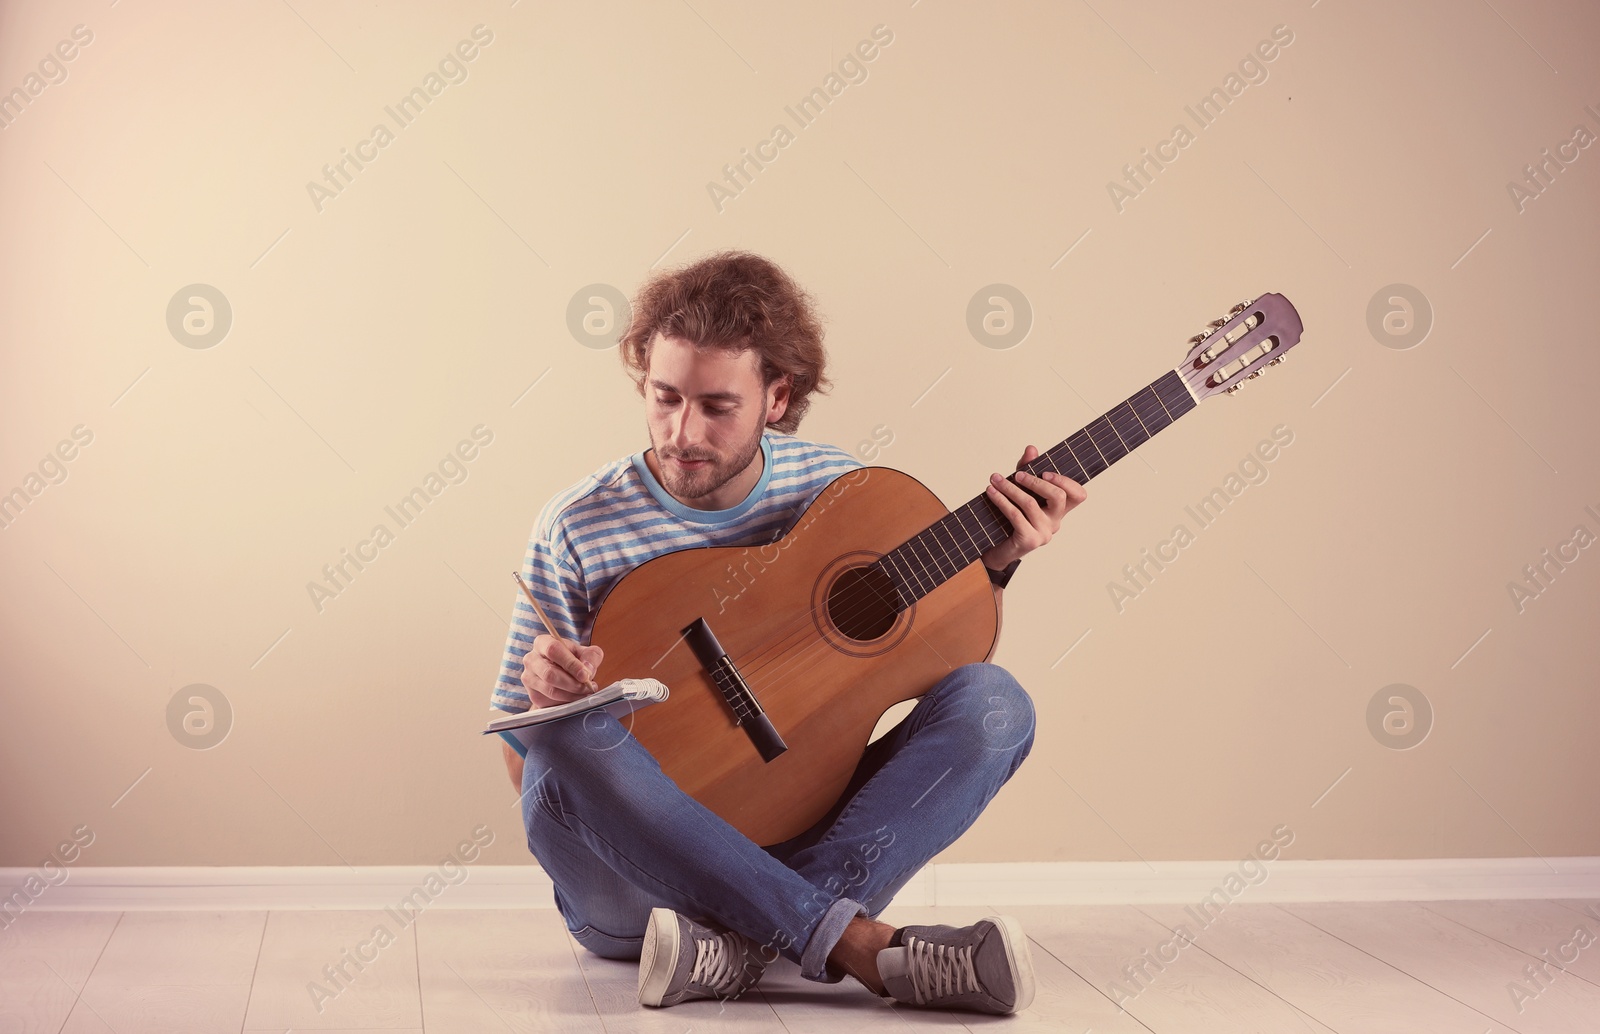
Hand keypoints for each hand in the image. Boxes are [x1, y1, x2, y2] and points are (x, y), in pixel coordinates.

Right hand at [520, 634, 605, 708]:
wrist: (562, 676)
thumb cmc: (573, 660)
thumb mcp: (585, 653)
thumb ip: (591, 656)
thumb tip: (587, 669)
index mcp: (543, 643)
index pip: (553, 650)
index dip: (570, 663)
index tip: (585, 675)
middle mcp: (531, 659)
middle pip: (550, 674)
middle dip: (573, 683)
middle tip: (587, 687)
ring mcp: (529, 678)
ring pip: (550, 690)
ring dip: (571, 694)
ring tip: (584, 692)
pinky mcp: (533, 695)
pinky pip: (550, 702)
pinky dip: (566, 702)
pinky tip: (575, 697)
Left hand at [981, 444, 1086, 569]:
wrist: (997, 548)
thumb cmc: (1010, 517)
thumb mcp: (1020, 490)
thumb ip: (1026, 470)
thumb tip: (1031, 449)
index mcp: (1059, 509)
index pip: (1079, 495)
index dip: (1066, 482)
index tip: (1046, 472)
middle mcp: (1056, 522)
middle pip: (1058, 496)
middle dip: (1035, 481)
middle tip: (1017, 475)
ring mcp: (1044, 533)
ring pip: (1031, 504)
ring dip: (1010, 488)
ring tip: (995, 479)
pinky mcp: (1029, 540)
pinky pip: (1016, 515)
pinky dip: (1001, 501)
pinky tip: (991, 492)